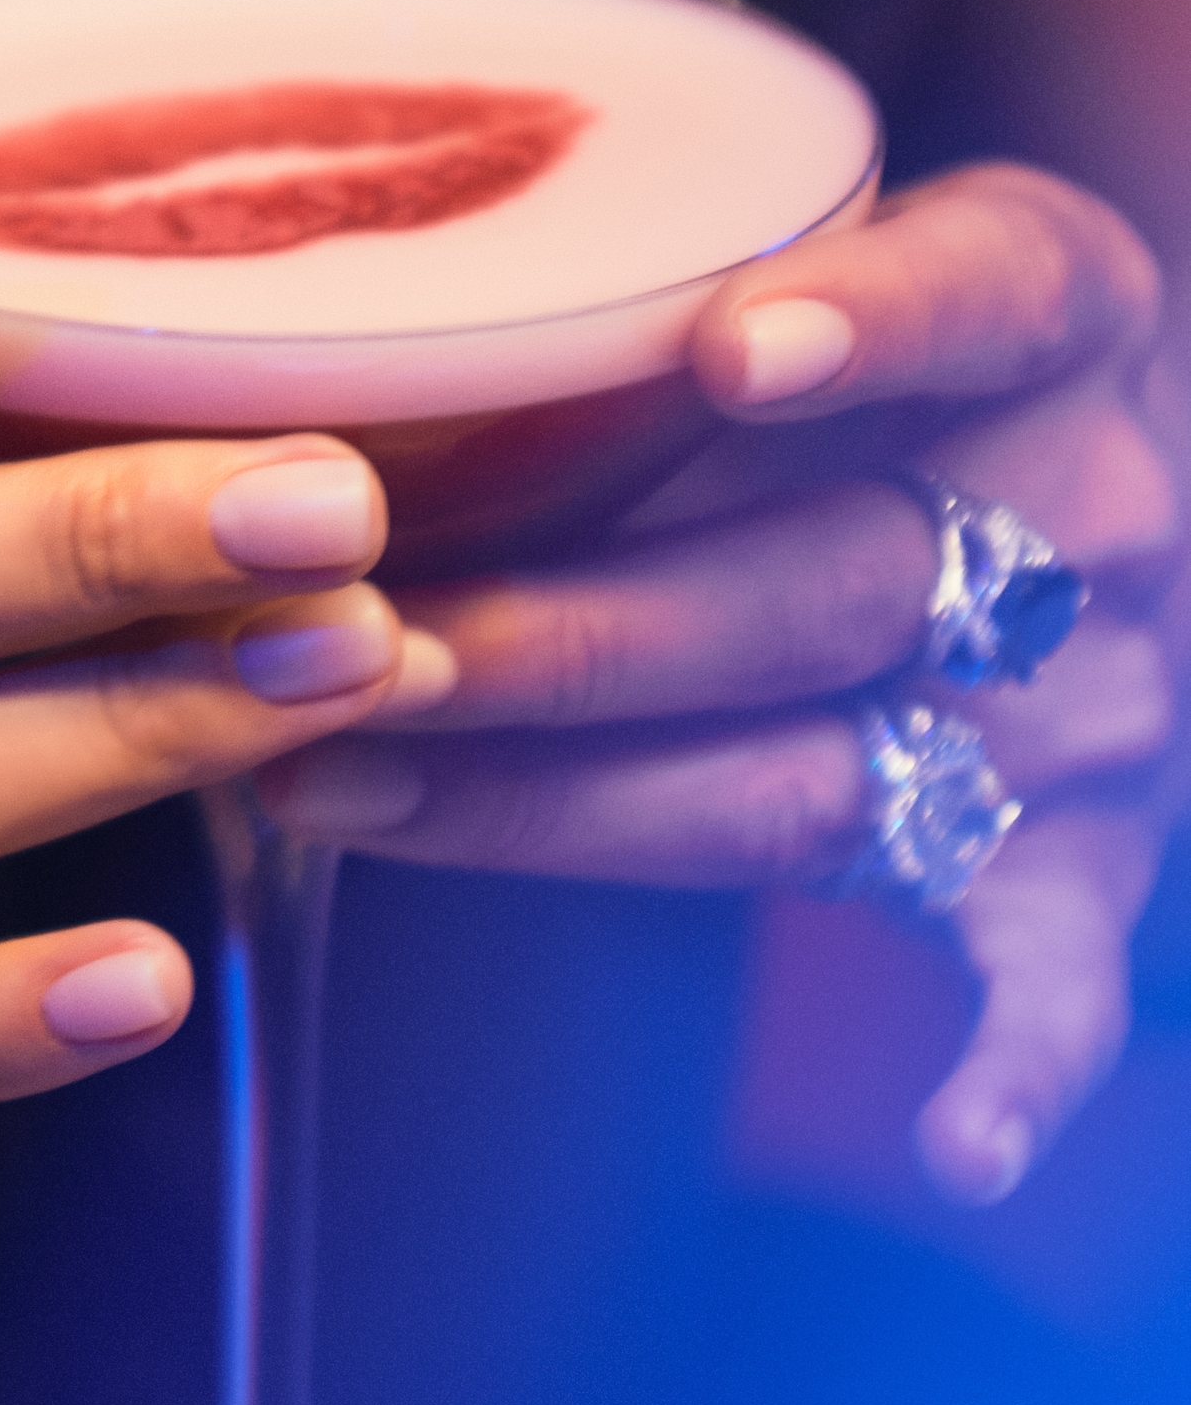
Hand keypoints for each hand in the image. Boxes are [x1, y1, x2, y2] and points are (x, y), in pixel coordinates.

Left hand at [263, 164, 1184, 1200]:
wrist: (1099, 480)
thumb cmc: (878, 358)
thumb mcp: (816, 257)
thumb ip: (641, 296)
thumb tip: (306, 344)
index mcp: (1053, 314)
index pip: (983, 297)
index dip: (863, 326)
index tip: (723, 353)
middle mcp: (1087, 513)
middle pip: (820, 589)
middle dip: (565, 636)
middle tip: (355, 649)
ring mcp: (1090, 710)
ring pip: (820, 778)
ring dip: (569, 809)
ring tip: (348, 794)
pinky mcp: (1079, 862)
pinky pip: (1063, 982)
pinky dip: (1016, 1066)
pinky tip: (949, 1147)